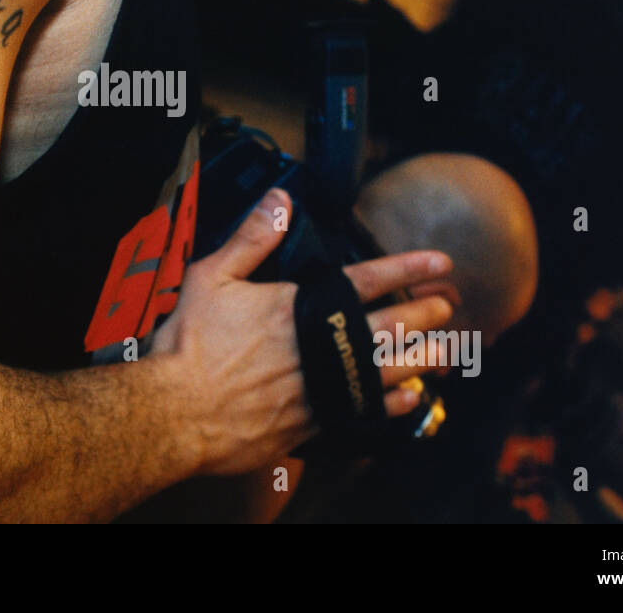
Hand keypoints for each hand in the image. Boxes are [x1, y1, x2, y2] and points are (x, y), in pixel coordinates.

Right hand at [153, 188, 452, 475]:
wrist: (176, 413)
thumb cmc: (190, 345)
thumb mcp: (211, 277)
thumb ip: (251, 238)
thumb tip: (280, 200)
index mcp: (300, 307)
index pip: (368, 279)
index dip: (408, 268)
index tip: (439, 262)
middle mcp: (320, 347)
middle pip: (391, 327)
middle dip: (425, 314)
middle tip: (446, 306)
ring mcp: (320, 388)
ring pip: (388, 371)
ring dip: (422, 358)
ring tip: (445, 350)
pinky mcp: (313, 423)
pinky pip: (367, 411)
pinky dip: (395, 404)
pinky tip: (411, 398)